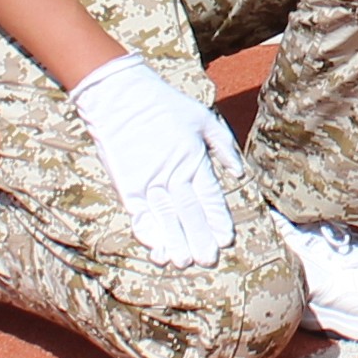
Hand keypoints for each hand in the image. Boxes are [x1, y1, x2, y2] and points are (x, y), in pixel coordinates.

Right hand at [71, 52, 236, 264]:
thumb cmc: (164, 104)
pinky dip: (148, 233)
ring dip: (175, 241)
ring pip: (165, 218)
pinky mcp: (128, 184)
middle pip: (188, 212)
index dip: (217, 219)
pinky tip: (156, 248)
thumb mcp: (202, 117)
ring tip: (184, 262)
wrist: (119, 96)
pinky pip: (140, 214)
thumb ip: (222, 145)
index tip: (225, 240)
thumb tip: (239, 173)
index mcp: (193, 158)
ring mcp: (148, 180)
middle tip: (208, 260)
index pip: (209, 196)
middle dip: (199, 238)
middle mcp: (172, 173)